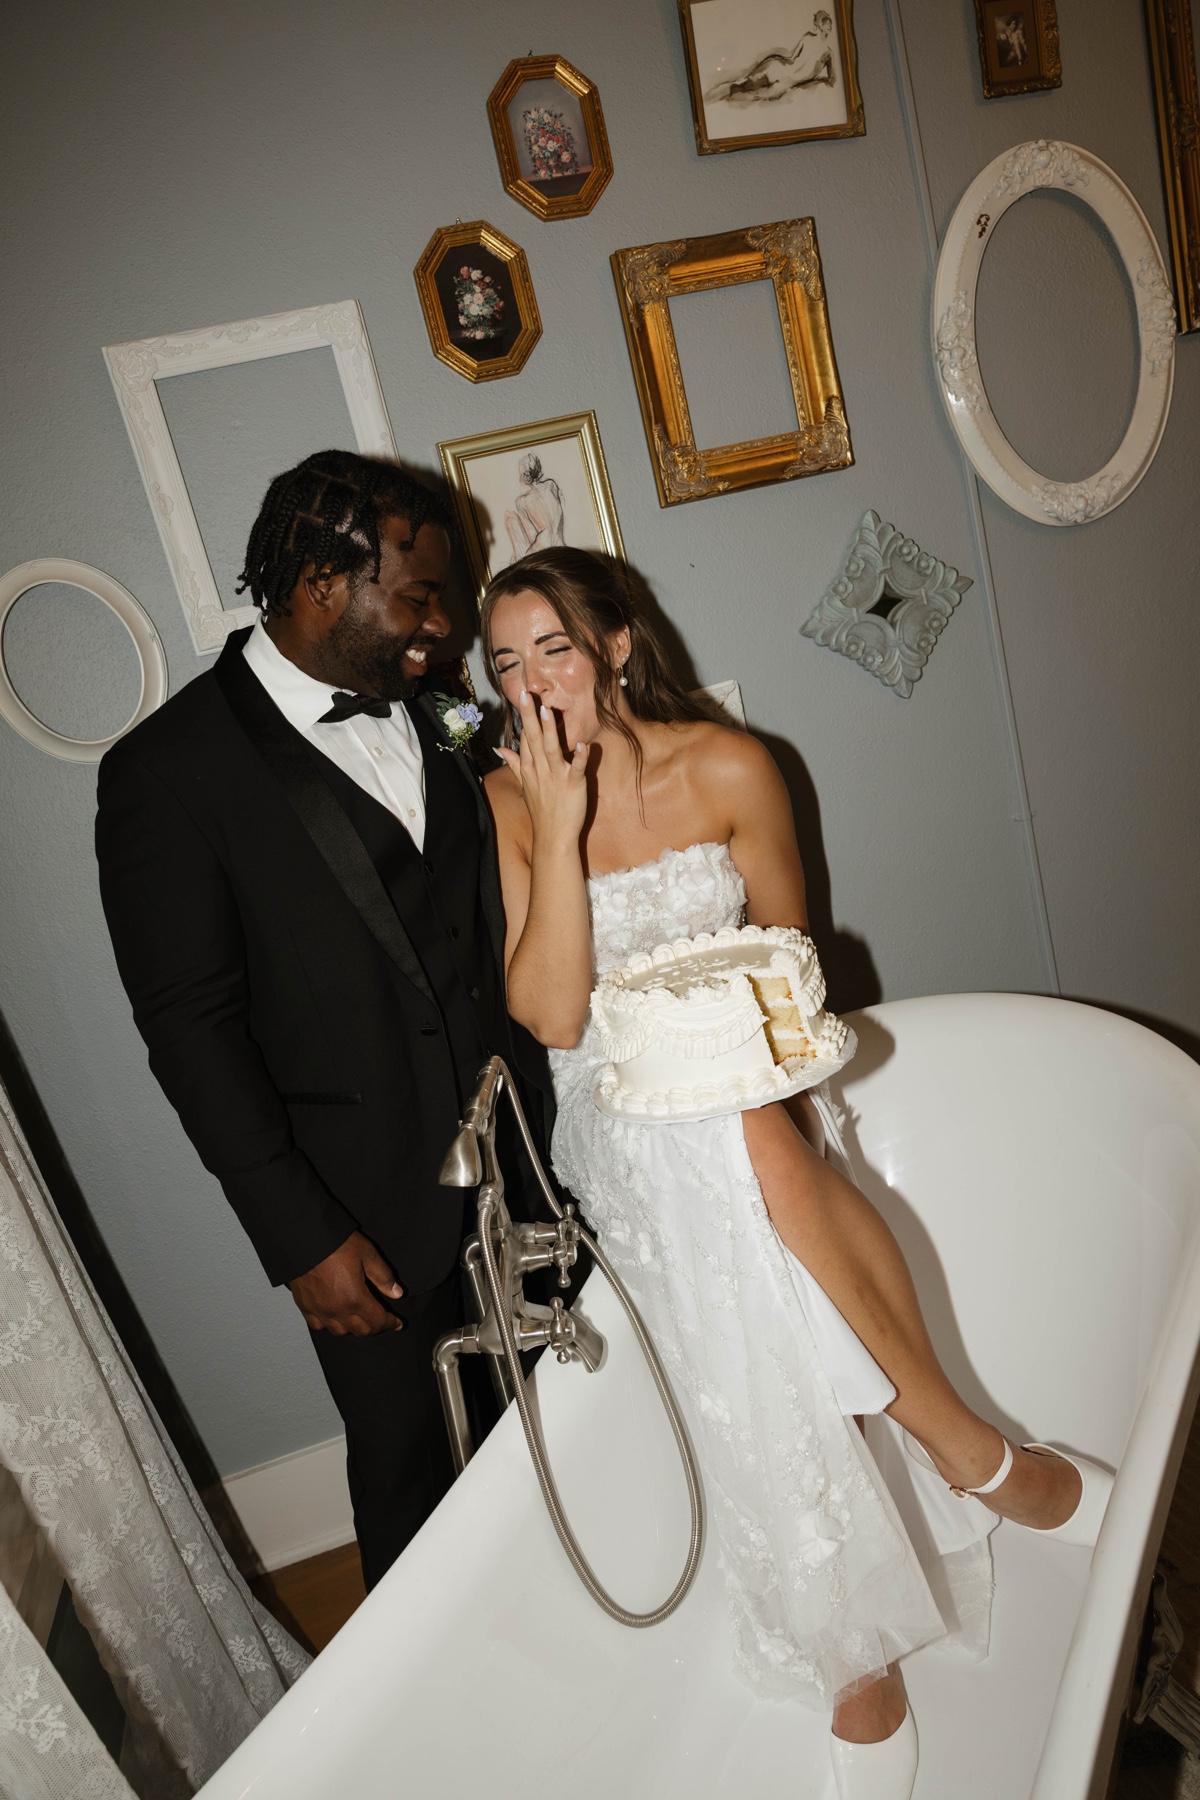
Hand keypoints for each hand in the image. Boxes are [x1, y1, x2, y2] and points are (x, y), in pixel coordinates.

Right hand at [289, 1231, 404, 1335]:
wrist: (304, 1238)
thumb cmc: (335, 1244)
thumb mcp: (367, 1254)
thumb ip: (383, 1277)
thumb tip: (397, 1293)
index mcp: (354, 1298)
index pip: (377, 1321)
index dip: (390, 1323)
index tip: (397, 1323)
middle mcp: (336, 1310)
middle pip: (360, 1331)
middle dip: (375, 1327)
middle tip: (381, 1321)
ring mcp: (319, 1310)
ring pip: (340, 1331)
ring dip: (353, 1328)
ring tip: (359, 1319)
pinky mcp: (304, 1306)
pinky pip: (318, 1326)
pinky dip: (329, 1325)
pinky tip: (334, 1317)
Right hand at [493, 688, 588, 848]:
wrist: (553, 837)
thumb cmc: (541, 811)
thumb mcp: (525, 785)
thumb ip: (515, 764)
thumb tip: (500, 749)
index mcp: (530, 768)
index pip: (526, 738)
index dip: (525, 717)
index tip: (523, 695)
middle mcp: (540, 769)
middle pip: (533, 738)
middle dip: (530, 716)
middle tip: (527, 694)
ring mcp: (556, 777)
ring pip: (551, 749)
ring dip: (549, 730)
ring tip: (547, 710)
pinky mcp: (573, 785)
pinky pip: (576, 769)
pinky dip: (579, 757)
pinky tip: (582, 744)